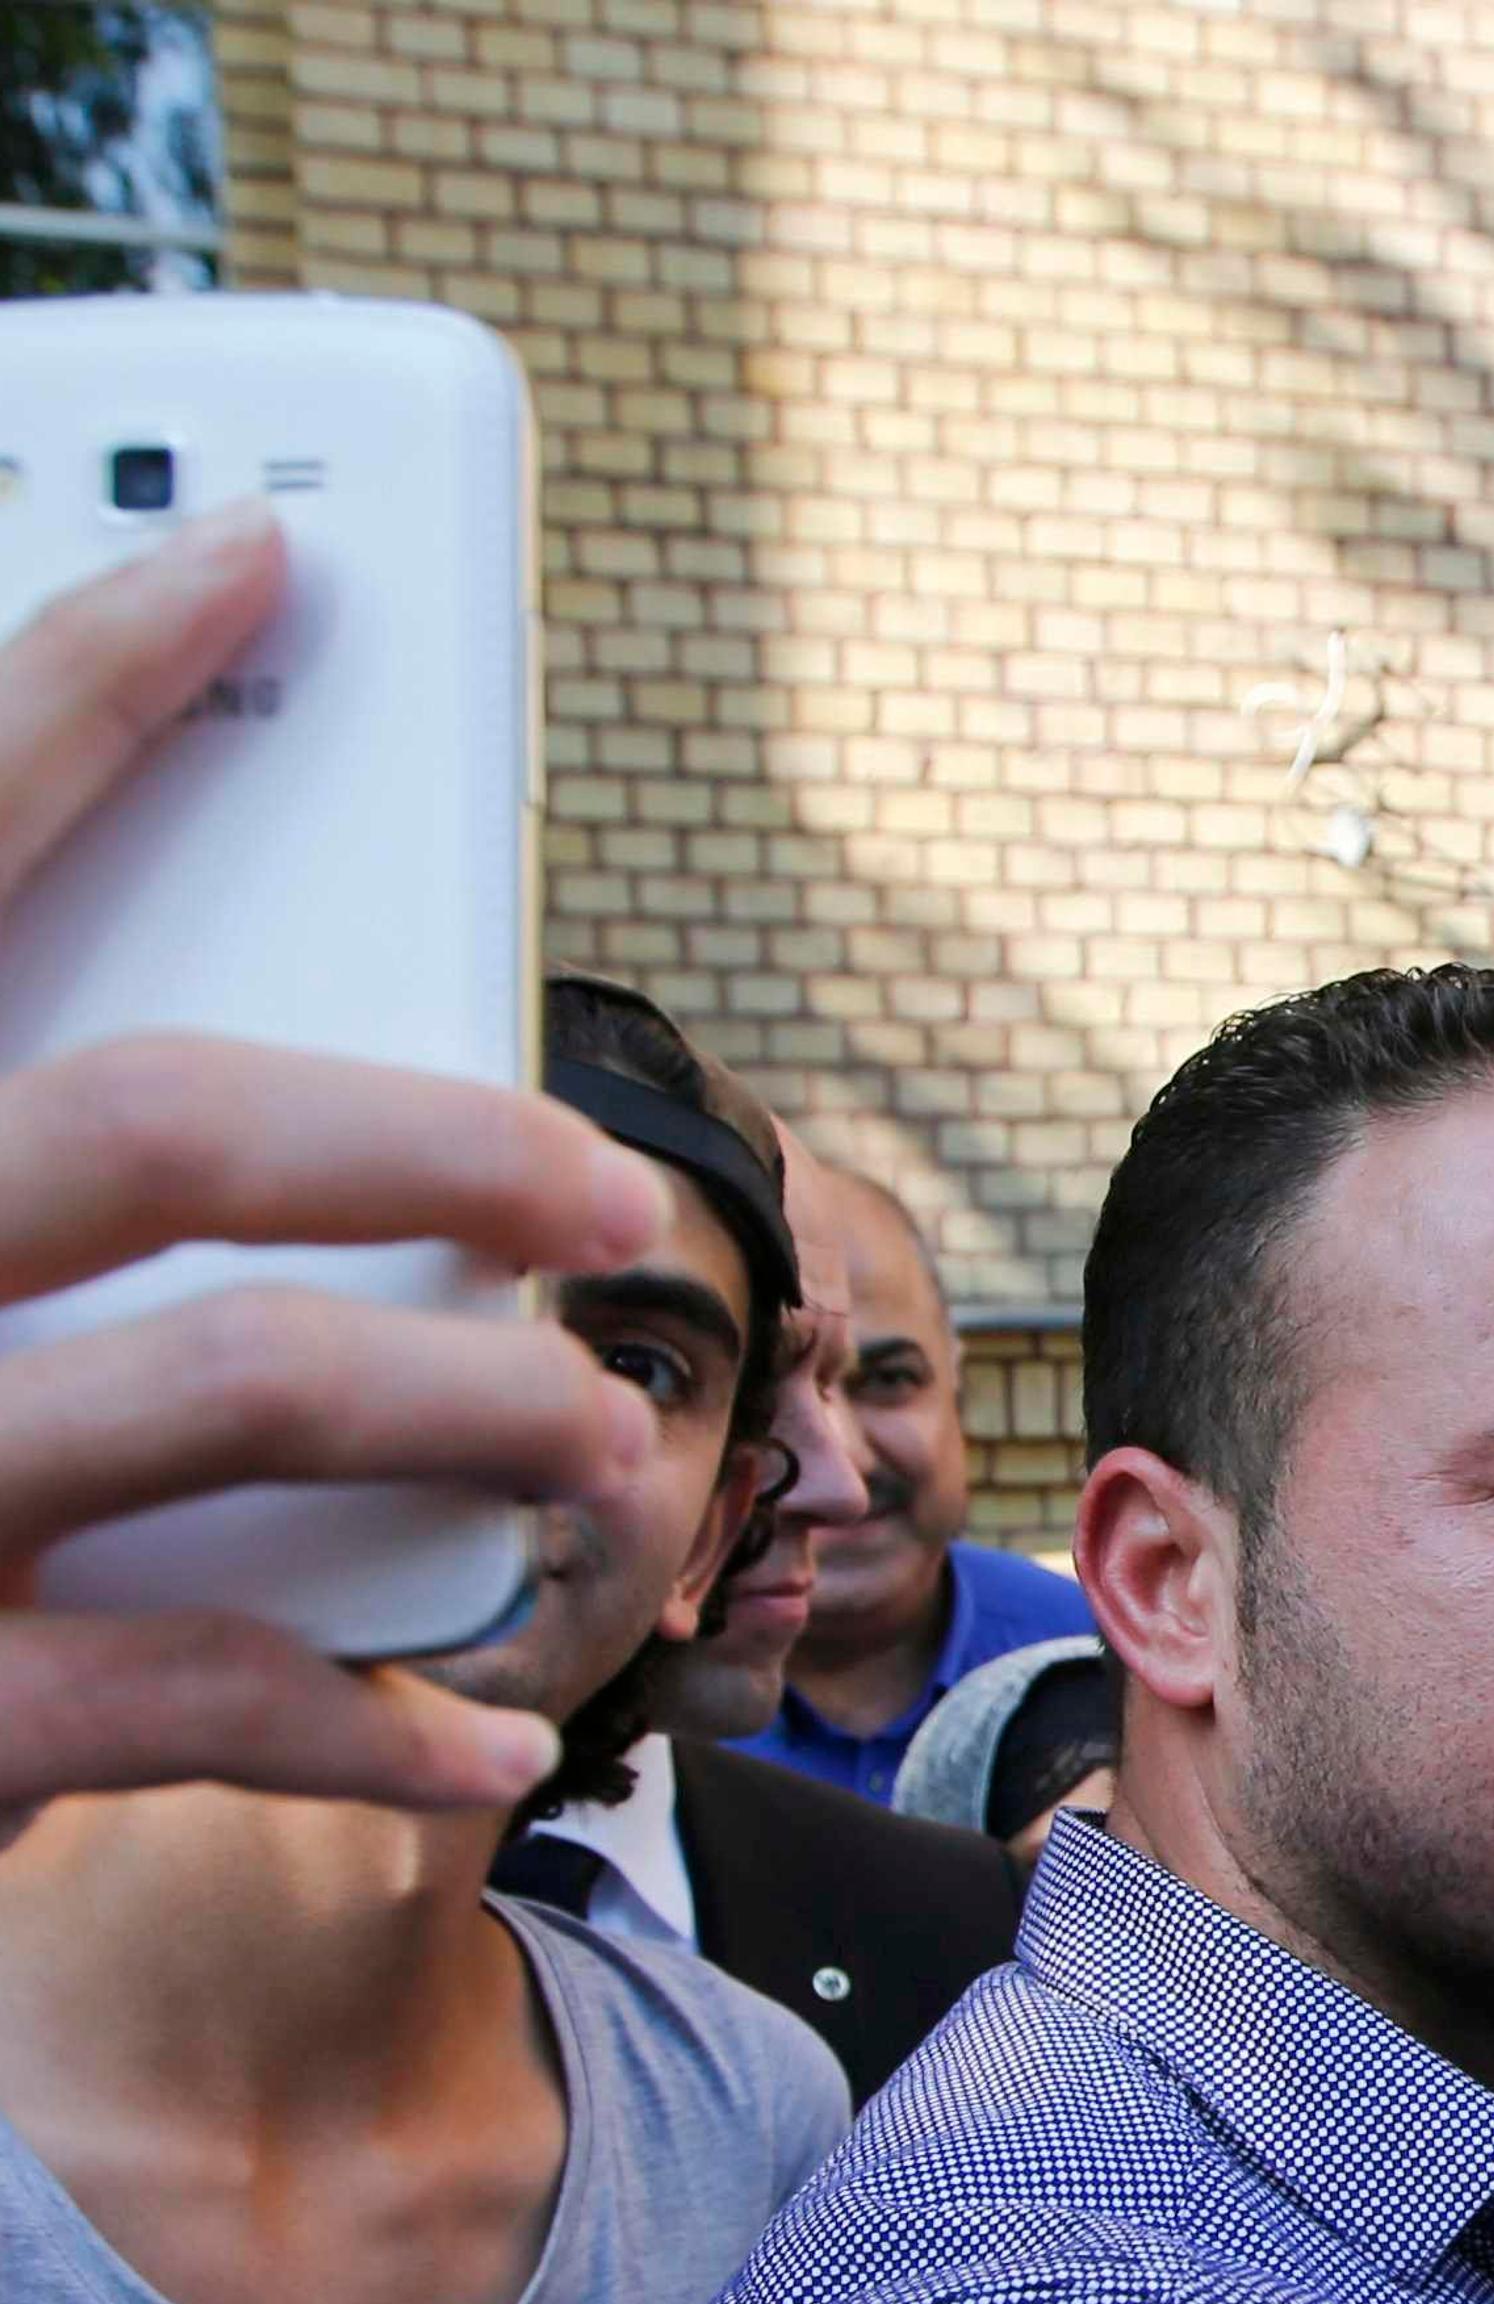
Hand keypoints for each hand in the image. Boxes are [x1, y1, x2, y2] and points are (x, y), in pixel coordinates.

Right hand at [0, 508, 658, 1840]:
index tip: (258, 560)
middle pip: (162, 1121)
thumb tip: (295, 1086)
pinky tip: (482, 1724)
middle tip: (606, 1195)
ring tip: (597, 1444)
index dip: (80, 683)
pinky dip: (380, 1715)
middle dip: (432, 1141)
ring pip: (238, 1380)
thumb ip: (26, 1147)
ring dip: (472, 1406)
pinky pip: (212, 1689)